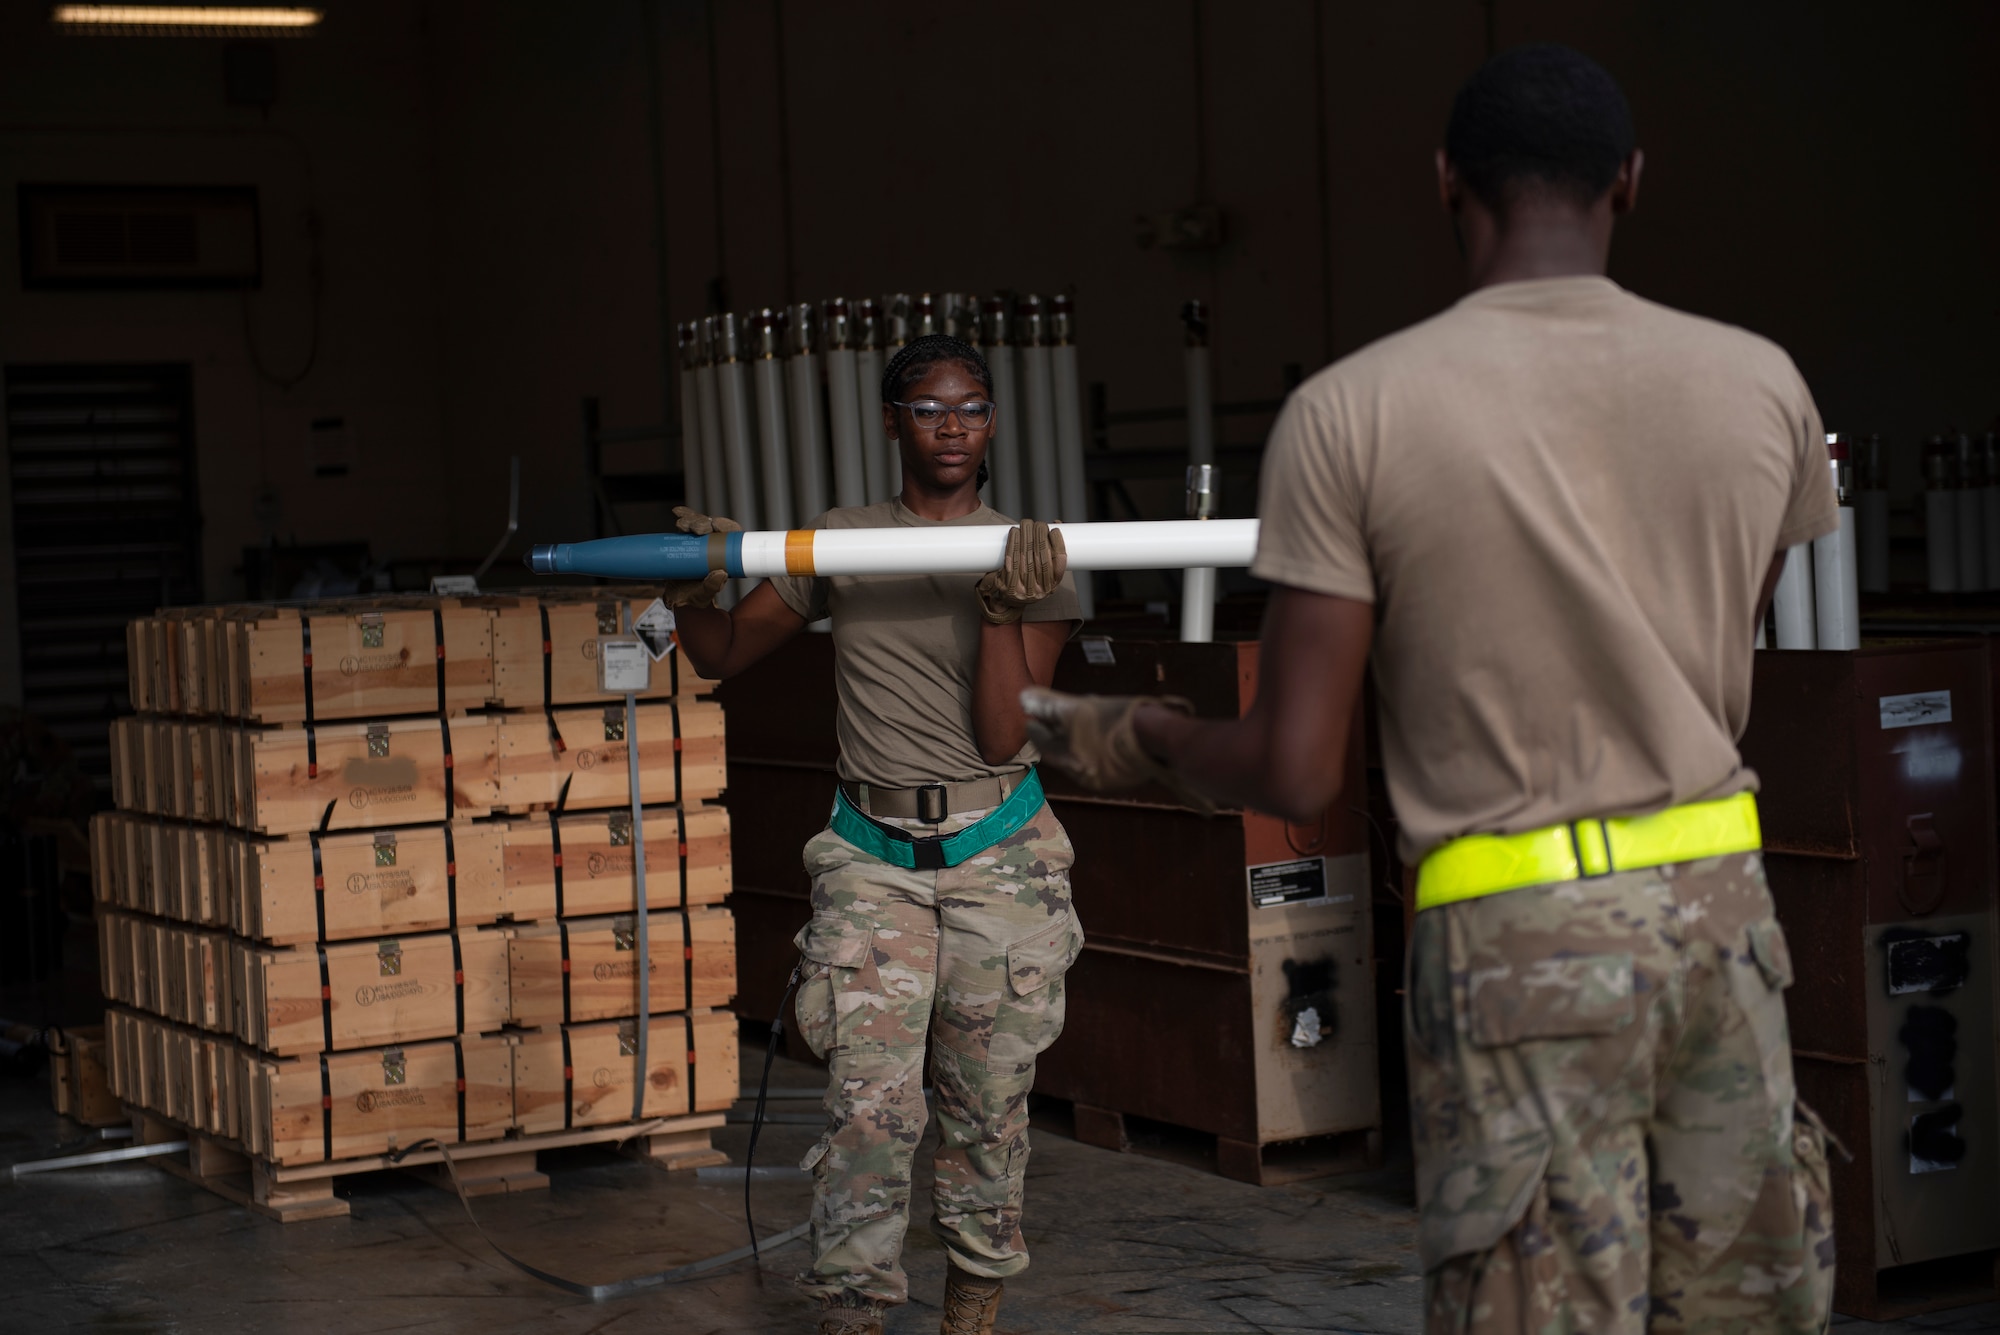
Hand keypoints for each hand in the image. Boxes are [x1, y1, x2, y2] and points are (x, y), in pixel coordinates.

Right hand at [667, 507, 740, 607]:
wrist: (675, 599)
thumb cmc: (693, 597)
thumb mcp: (703, 597)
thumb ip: (711, 587)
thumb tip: (721, 573)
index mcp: (723, 558)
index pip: (730, 537)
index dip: (726, 527)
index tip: (716, 525)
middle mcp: (712, 547)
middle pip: (713, 527)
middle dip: (704, 522)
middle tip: (698, 528)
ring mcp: (698, 543)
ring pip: (699, 524)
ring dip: (692, 519)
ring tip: (683, 525)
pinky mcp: (684, 541)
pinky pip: (685, 525)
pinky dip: (682, 515)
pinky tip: (677, 511)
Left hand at [976, 519, 1067, 624]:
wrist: (1009, 601)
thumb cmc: (1029, 580)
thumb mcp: (1044, 571)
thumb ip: (1051, 551)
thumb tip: (1057, 523)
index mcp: (1052, 586)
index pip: (1059, 562)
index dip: (1058, 544)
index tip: (1055, 530)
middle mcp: (1040, 590)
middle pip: (1041, 558)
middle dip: (1040, 536)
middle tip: (1038, 523)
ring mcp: (1024, 590)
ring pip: (1025, 557)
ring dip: (1026, 536)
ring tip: (1026, 524)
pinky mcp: (1008, 586)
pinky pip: (1011, 560)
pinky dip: (1012, 544)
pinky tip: (1014, 533)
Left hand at [1020, 686, 1214, 814]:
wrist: (1162, 738)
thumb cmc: (1118, 722)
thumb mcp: (1080, 710)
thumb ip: (1051, 707)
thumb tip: (1023, 700)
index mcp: (1073, 763)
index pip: (1045, 745)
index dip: (1037, 730)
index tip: (1030, 720)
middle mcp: (1088, 775)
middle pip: (1064, 754)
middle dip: (1056, 738)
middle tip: (1049, 723)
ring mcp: (1110, 776)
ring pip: (1086, 756)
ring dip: (1078, 741)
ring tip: (1077, 724)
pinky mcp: (1130, 771)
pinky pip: (1106, 757)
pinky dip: (1098, 745)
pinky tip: (1105, 731)